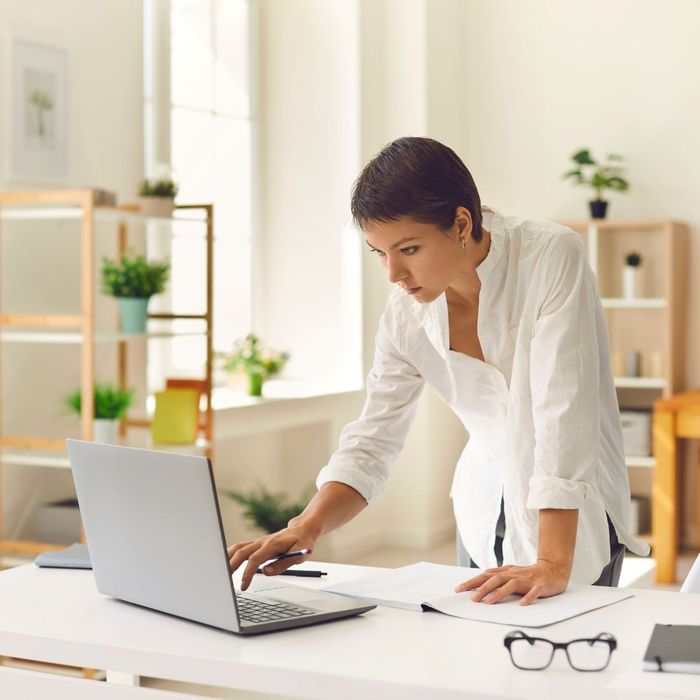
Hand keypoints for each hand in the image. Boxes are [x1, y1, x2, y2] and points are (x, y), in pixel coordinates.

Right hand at [227, 522, 318, 590]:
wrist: (302, 529)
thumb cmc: (302, 542)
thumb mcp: (299, 555)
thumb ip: (282, 564)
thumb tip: (265, 572)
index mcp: (272, 544)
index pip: (255, 559)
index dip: (247, 573)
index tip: (243, 586)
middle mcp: (262, 541)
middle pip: (241, 552)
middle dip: (231, 566)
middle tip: (224, 582)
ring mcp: (258, 541)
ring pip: (238, 547)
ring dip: (227, 558)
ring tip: (219, 572)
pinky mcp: (257, 543)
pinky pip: (240, 547)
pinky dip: (230, 553)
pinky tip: (224, 562)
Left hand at [454, 559, 569, 605]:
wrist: (553, 569)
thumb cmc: (530, 573)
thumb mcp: (512, 572)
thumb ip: (498, 574)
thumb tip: (483, 575)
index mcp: (506, 573)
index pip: (485, 577)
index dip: (472, 582)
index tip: (458, 589)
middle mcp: (514, 575)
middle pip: (495, 580)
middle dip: (482, 588)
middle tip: (471, 598)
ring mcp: (527, 580)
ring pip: (511, 585)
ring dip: (499, 593)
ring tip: (488, 602)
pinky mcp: (540, 586)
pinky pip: (534, 592)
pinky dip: (528, 597)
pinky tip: (521, 604)